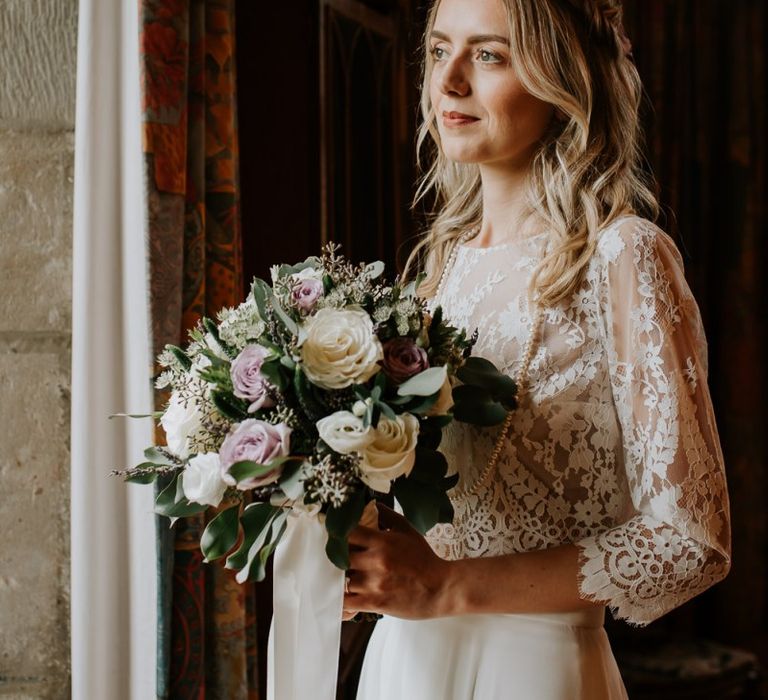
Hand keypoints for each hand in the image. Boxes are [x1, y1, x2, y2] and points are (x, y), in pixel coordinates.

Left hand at [343, 503, 453, 619]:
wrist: (442, 588)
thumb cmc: (424, 558)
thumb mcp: (408, 530)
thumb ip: (387, 516)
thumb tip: (371, 504)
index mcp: (382, 541)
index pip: (347, 532)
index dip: (336, 534)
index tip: (334, 537)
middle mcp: (375, 561)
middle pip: (339, 557)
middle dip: (336, 559)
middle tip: (334, 560)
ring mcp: (374, 583)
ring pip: (342, 580)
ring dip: (340, 580)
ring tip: (340, 579)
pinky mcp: (375, 603)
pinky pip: (347, 603)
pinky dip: (340, 602)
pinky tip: (339, 600)